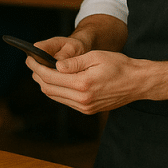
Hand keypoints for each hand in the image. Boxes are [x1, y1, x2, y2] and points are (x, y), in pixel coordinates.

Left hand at [30, 50, 145, 114]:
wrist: (137, 83)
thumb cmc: (119, 66)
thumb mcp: (96, 57)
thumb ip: (74, 62)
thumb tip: (55, 65)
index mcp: (83, 84)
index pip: (50, 77)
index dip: (36, 67)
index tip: (29, 58)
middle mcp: (82, 99)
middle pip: (49, 88)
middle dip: (37, 75)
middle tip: (31, 63)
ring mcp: (84, 107)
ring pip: (55, 96)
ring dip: (44, 84)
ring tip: (39, 70)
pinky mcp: (88, 109)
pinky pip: (65, 101)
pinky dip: (55, 90)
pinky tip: (53, 80)